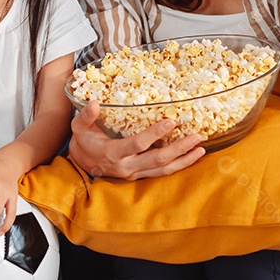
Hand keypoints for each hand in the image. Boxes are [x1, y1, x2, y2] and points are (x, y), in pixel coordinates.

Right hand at [68, 101, 204, 180]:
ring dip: (184, 159)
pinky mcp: (140, 175)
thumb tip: (94, 103)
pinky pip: (163, 172)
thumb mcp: (79, 127)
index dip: (155, 133)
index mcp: (114, 153)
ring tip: (200, 148)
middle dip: (179, 148)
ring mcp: (135, 173)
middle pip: (158, 159)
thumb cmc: (83, 141)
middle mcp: (127, 166)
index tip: (171, 121)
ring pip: (164, 169)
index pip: (138, 143)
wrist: (83, 163)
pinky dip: (179, 166)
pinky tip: (192, 157)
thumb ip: (86, 116)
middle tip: (196, 136)